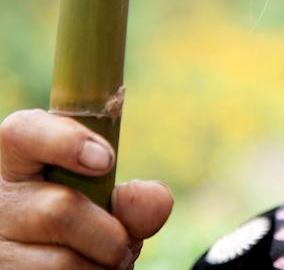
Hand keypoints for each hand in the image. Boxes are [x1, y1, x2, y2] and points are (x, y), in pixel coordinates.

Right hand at [0, 109, 172, 268]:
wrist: (52, 261)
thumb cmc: (86, 224)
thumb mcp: (109, 203)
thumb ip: (135, 200)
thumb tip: (156, 198)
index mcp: (21, 157)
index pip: (24, 133)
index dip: (66, 142)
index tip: (106, 160)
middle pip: (58, 210)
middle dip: (111, 234)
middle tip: (125, 243)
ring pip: (61, 261)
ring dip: (101, 267)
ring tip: (102, 262)